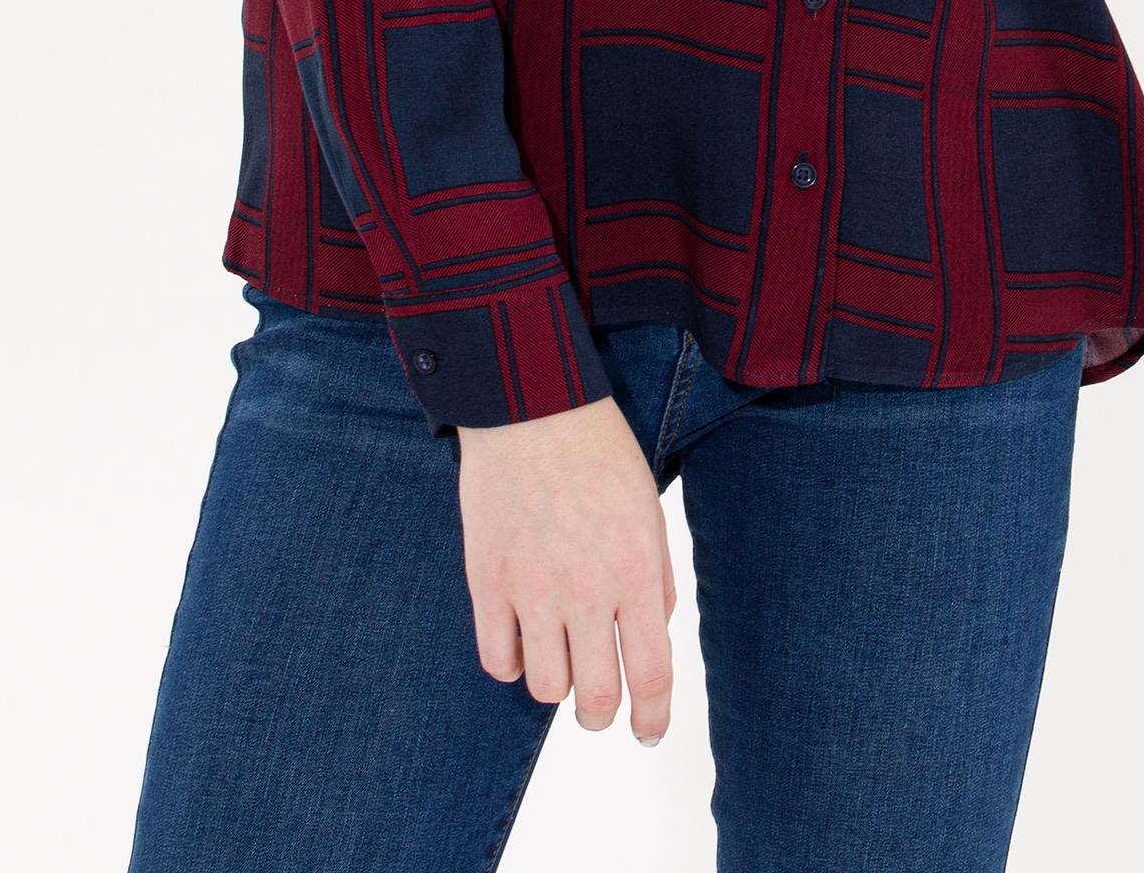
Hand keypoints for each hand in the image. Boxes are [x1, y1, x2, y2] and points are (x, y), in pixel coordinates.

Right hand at [456, 394, 675, 742]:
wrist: (531, 408)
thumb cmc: (598, 453)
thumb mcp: (648, 511)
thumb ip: (656, 579)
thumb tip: (650, 635)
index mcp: (635, 571)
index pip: (650, 673)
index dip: (652, 718)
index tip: (648, 733)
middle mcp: (585, 590)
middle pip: (595, 696)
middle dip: (601, 714)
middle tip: (599, 707)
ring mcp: (531, 589)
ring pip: (545, 687)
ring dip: (557, 685)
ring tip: (559, 659)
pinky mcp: (487, 582)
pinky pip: (497, 659)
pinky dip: (512, 663)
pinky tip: (522, 640)